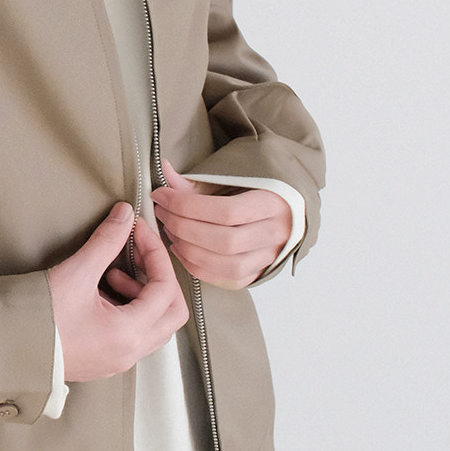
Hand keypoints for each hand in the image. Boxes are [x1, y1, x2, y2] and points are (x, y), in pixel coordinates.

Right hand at [47, 203, 189, 382]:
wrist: (5, 349)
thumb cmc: (36, 321)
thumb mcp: (75, 273)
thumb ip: (105, 241)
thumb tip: (124, 216)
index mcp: (128, 333)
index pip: (165, 288)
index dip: (156, 254)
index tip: (138, 233)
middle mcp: (129, 352)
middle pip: (172, 313)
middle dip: (160, 278)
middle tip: (140, 256)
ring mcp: (118, 360)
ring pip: (156, 326)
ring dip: (144, 295)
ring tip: (114, 274)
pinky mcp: (104, 360)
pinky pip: (135, 334)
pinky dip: (131, 310)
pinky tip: (103, 293)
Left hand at [150, 159, 291, 290]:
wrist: (287, 211)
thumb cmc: (256, 191)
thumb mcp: (232, 179)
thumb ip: (198, 181)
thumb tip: (165, 171)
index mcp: (272, 204)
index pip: (226, 211)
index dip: (186, 205)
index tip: (161, 195)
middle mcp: (274, 234)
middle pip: (223, 240)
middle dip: (183, 226)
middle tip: (162, 212)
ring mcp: (268, 257)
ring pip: (224, 264)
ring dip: (187, 249)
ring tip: (170, 230)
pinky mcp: (257, 273)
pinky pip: (224, 279)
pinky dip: (196, 266)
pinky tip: (181, 249)